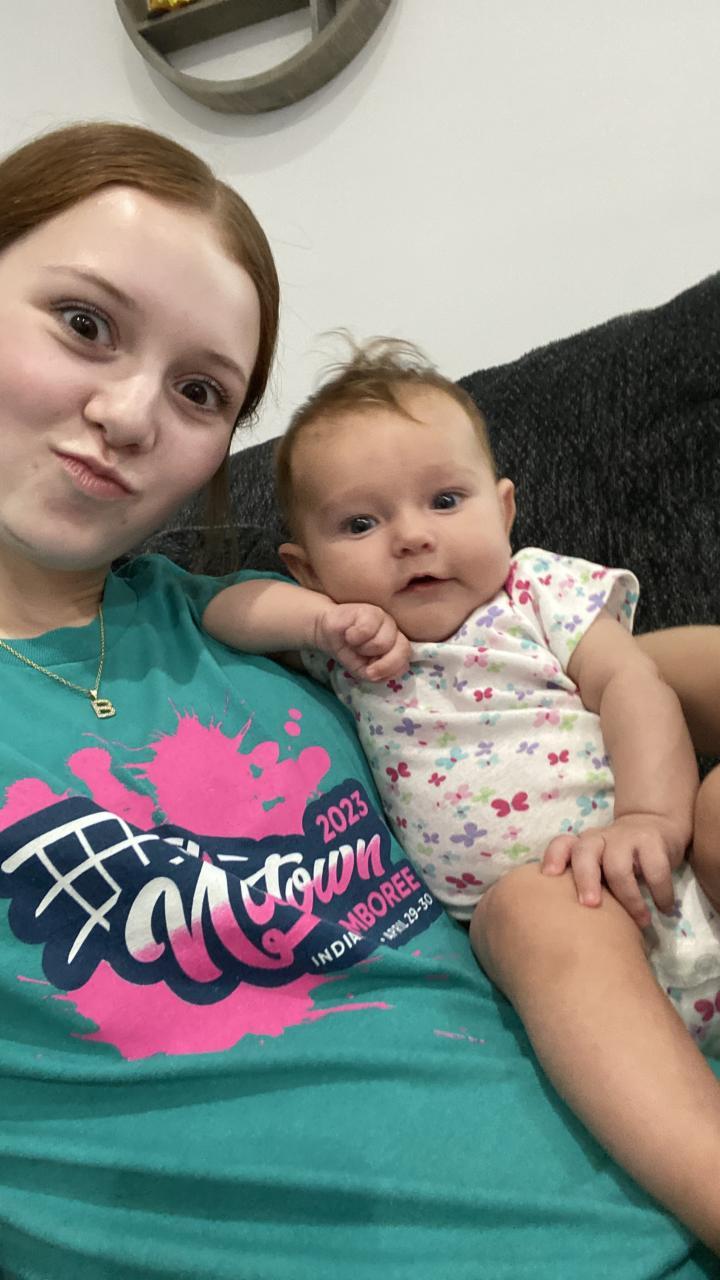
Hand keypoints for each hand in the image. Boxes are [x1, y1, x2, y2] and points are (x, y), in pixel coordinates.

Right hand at [315, 603, 410, 680]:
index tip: (370, 670)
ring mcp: (384, 618)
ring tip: (353, 642)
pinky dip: (354, 637)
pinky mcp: (369, 610)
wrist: (327, 630)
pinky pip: (367, 630)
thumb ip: (377, 674)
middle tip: (363, 656)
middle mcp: (395, 631)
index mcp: (397, 647)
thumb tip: (374, 672)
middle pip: (402, 651)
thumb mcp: (362, 670)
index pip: (405, 663)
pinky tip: (348, 633)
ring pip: (382, 643)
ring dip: (363, 648)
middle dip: (380, 662)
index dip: (388, 670)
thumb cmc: (348, 649)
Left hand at [541, 814, 683, 927]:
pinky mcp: (652, 840)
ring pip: (619, 867)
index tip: (549, 876)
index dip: (554, 858)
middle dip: (585, 880)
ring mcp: (625, 837)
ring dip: (630, 899)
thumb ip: (585, 885)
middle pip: (584, 853)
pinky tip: (665, 909)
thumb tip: (570, 929)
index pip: (562, 845)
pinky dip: (660, 893)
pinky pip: (655, 870)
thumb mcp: (601, 866)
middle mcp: (599, 839)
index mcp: (582, 846)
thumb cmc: (621, 859)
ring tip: (641, 922)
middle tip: (590, 906)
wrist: (656, 826)